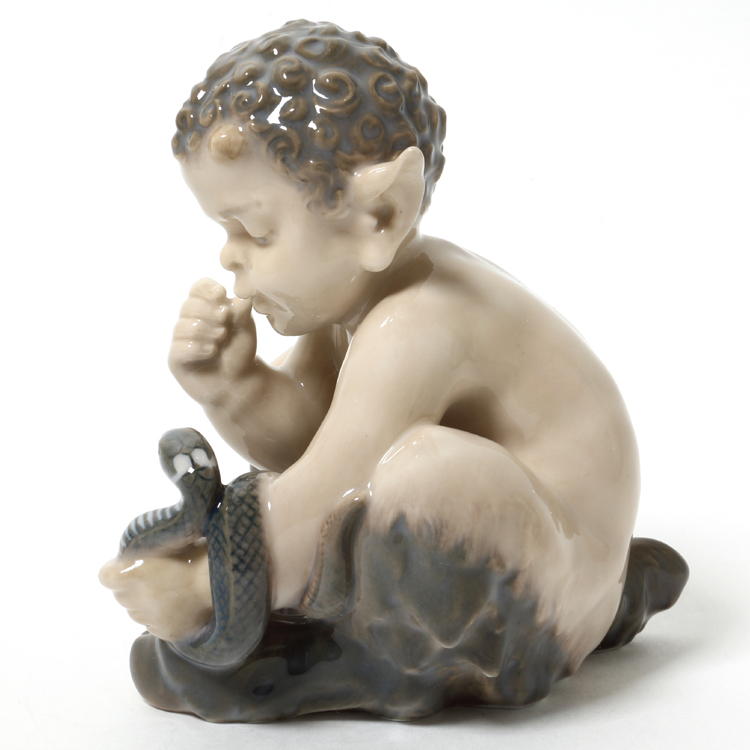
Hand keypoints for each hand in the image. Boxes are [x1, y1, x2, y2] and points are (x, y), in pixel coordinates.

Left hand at [98, 543, 212, 642]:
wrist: (223, 581)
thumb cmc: (198, 551)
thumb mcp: (171, 538)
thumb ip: (151, 545)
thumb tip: (145, 545)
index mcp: (129, 573)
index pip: (106, 575)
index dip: (119, 569)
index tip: (134, 563)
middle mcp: (133, 599)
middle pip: (123, 594)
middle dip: (135, 585)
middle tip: (160, 574)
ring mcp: (148, 619)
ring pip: (139, 610)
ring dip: (149, 601)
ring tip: (175, 589)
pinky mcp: (165, 632)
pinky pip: (157, 623)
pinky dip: (165, 615)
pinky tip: (184, 603)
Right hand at [168, 278, 256, 402]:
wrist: (240, 383)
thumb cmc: (240, 351)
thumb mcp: (244, 328)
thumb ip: (241, 311)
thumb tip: (239, 298)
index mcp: (206, 308)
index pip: (197, 288)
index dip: (207, 288)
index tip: (222, 293)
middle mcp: (189, 321)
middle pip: (189, 305)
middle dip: (209, 313)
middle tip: (226, 324)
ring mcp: (180, 341)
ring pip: (182, 326)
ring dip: (205, 331)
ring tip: (221, 339)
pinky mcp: (176, 360)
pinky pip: (178, 348)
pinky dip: (197, 348)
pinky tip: (212, 351)